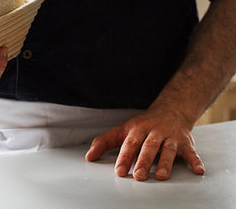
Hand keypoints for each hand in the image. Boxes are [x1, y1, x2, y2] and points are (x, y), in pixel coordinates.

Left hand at [85, 108, 204, 180]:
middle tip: (138, 176)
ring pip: (168, 150)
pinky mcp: (186, 143)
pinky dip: (195, 161)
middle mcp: (155, 132)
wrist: (170, 110)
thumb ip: (104, 142)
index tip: (119, 171)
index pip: (129, 144)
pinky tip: (197, 170)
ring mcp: (171, 137)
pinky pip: (192, 152)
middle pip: (148, 147)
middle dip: (143, 161)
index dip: (124, 157)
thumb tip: (89, 157)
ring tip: (160, 176)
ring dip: (165, 163)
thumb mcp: (122, 130)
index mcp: (137, 129)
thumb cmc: (143, 125)